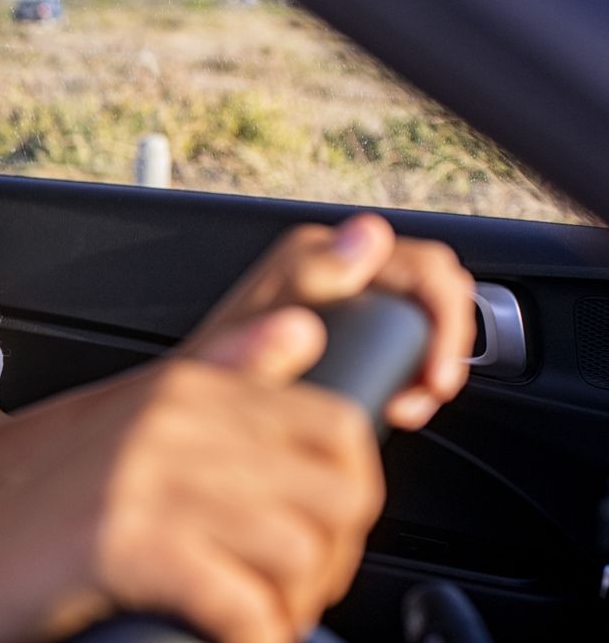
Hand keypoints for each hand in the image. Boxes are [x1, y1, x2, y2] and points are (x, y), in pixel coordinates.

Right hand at [12, 308, 382, 642]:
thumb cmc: (19, 503)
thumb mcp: (123, 417)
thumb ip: (215, 375)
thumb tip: (298, 332)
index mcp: (182, 387)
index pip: (335, 423)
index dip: (348, 496)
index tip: (316, 536)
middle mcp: (175, 423)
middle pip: (337, 490)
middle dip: (335, 557)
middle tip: (294, 594)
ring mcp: (152, 482)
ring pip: (302, 552)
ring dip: (297, 607)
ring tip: (261, 626)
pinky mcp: (131, 551)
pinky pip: (246, 610)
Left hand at [180, 213, 475, 429]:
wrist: (198, 408)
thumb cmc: (220, 368)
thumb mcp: (266, 324)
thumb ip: (311, 275)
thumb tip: (366, 234)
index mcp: (322, 253)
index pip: (424, 266)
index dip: (446, 317)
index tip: (433, 375)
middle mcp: (338, 267)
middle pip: (434, 291)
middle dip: (444, 343)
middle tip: (422, 393)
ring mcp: (346, 299)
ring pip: (426, 319)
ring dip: (430, 361)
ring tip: (404, 404)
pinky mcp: (349, 332)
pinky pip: (406, 341)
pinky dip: (413, 371)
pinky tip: (396, 401)